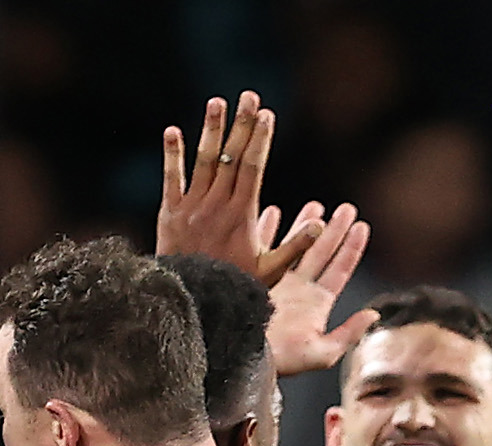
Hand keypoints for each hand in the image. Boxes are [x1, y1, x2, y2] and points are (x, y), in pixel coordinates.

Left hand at [159, 92, 322, 277]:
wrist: (191, 302)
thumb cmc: (234, 288)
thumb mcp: (269, 273)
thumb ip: (294, 247)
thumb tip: (320, 226)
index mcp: (241, 215)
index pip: (252, 168)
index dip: (259, 139)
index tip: (266, 115)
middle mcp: (216, 205)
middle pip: (231, 157)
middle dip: (241, 124)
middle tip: (249, 96)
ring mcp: (192, 207)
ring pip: (203, 161)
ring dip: (210, 130)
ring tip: (217, 102)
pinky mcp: (171, 213)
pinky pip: (171, 179)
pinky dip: (172, 155)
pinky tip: (172, 131)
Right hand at [262, 200, 376, 377]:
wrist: (244, 359)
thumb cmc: (284, 362)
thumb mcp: (322, 353)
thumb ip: (348, 333)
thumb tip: (373, 314)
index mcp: (318, 303)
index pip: (340, 269)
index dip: (352, 248)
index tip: (362, 225)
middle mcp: (300, 290)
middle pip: (321, 252)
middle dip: (334, 229)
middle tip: (346, 207)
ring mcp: (278, 282)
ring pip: (295, 246)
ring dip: (305, 225)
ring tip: (315, 205)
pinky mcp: (255, 278)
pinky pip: (264, 249)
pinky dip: (268, 231)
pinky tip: (273, 213)